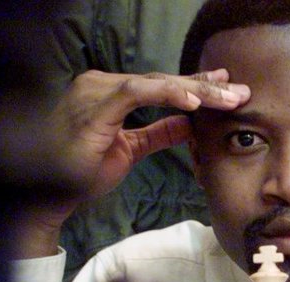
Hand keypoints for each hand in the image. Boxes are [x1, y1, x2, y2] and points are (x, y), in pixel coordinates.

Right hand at [49, 68, 249, 203]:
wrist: (50, 192)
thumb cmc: (83, 169)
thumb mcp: (130, 150)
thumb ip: (158, 133)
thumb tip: (187, 124)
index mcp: (111, 92)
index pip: (161, 84)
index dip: (196, 85)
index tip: (227, 88)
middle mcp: (103, 84)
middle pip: (164, 80)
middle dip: (205, 86)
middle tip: (239, 91)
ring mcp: (97, 91)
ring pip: (156, 82)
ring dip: (195, 90)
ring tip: (226, 98)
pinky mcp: (95, 105)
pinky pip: (137, 92)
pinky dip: (167, 94)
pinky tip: (192, 103)